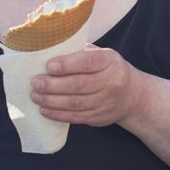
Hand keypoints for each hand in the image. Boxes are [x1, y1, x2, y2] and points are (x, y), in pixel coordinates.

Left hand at [30, 46, 146, 126]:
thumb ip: (81, 52)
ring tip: (35, 96)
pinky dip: (58, 114)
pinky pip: (76, 117)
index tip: (49, 66)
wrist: (134, 96)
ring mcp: (105, 102)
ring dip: (51, 101)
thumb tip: (50, 51)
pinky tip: (44, 110)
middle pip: (78, 85)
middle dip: (53, 85)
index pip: (87, 62)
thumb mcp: (103, 55)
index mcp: (110, 61)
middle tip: (35, 82)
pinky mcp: (99, 118)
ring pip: (75, 103)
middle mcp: (110, 82)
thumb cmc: (110, 70)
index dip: (67, 65)